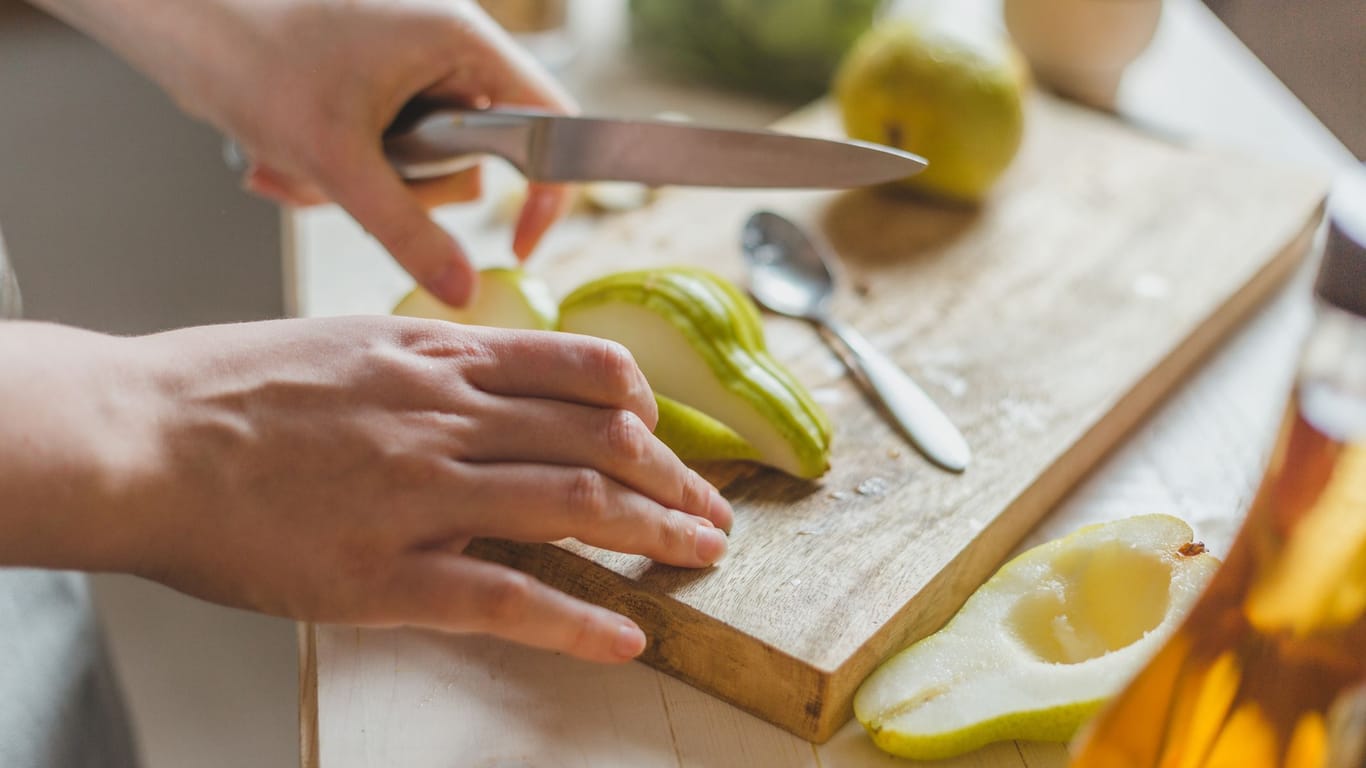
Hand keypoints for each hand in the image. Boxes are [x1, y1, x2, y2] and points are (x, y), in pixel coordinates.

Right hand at [0, 319, 732, 662]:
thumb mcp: (343, 342)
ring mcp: (420, 493)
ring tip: (700, 558)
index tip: (665, 436)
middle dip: (669, 478)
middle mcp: (444, 417)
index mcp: (435, 360)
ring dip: (652, 533)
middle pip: (595, 439)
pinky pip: (503, 597)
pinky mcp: (383, 573)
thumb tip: (487, 378)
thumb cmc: (228, 389)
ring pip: (571, 504)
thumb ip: (426, 364)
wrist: (140, 436)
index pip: (578, 372)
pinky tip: (624, 638)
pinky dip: (575, 619)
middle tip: (710, 509)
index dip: (642, 406)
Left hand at [33, 0, 573, 305]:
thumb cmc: (254, 59)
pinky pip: (392, 158)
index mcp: (461, 42)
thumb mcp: (340, 161)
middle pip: (478, 157)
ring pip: (428, 167)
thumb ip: (409, 234)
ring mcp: (414, 71)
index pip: (547, 122)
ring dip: (372, 186)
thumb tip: (464, 290)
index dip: (546, 191)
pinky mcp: (381, 90)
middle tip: (357, 179)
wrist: (178, 24)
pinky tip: (297, 158)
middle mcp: (448, 51)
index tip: (519, 244)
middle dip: (413, 188)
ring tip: (309, 165)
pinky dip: (348, 173)